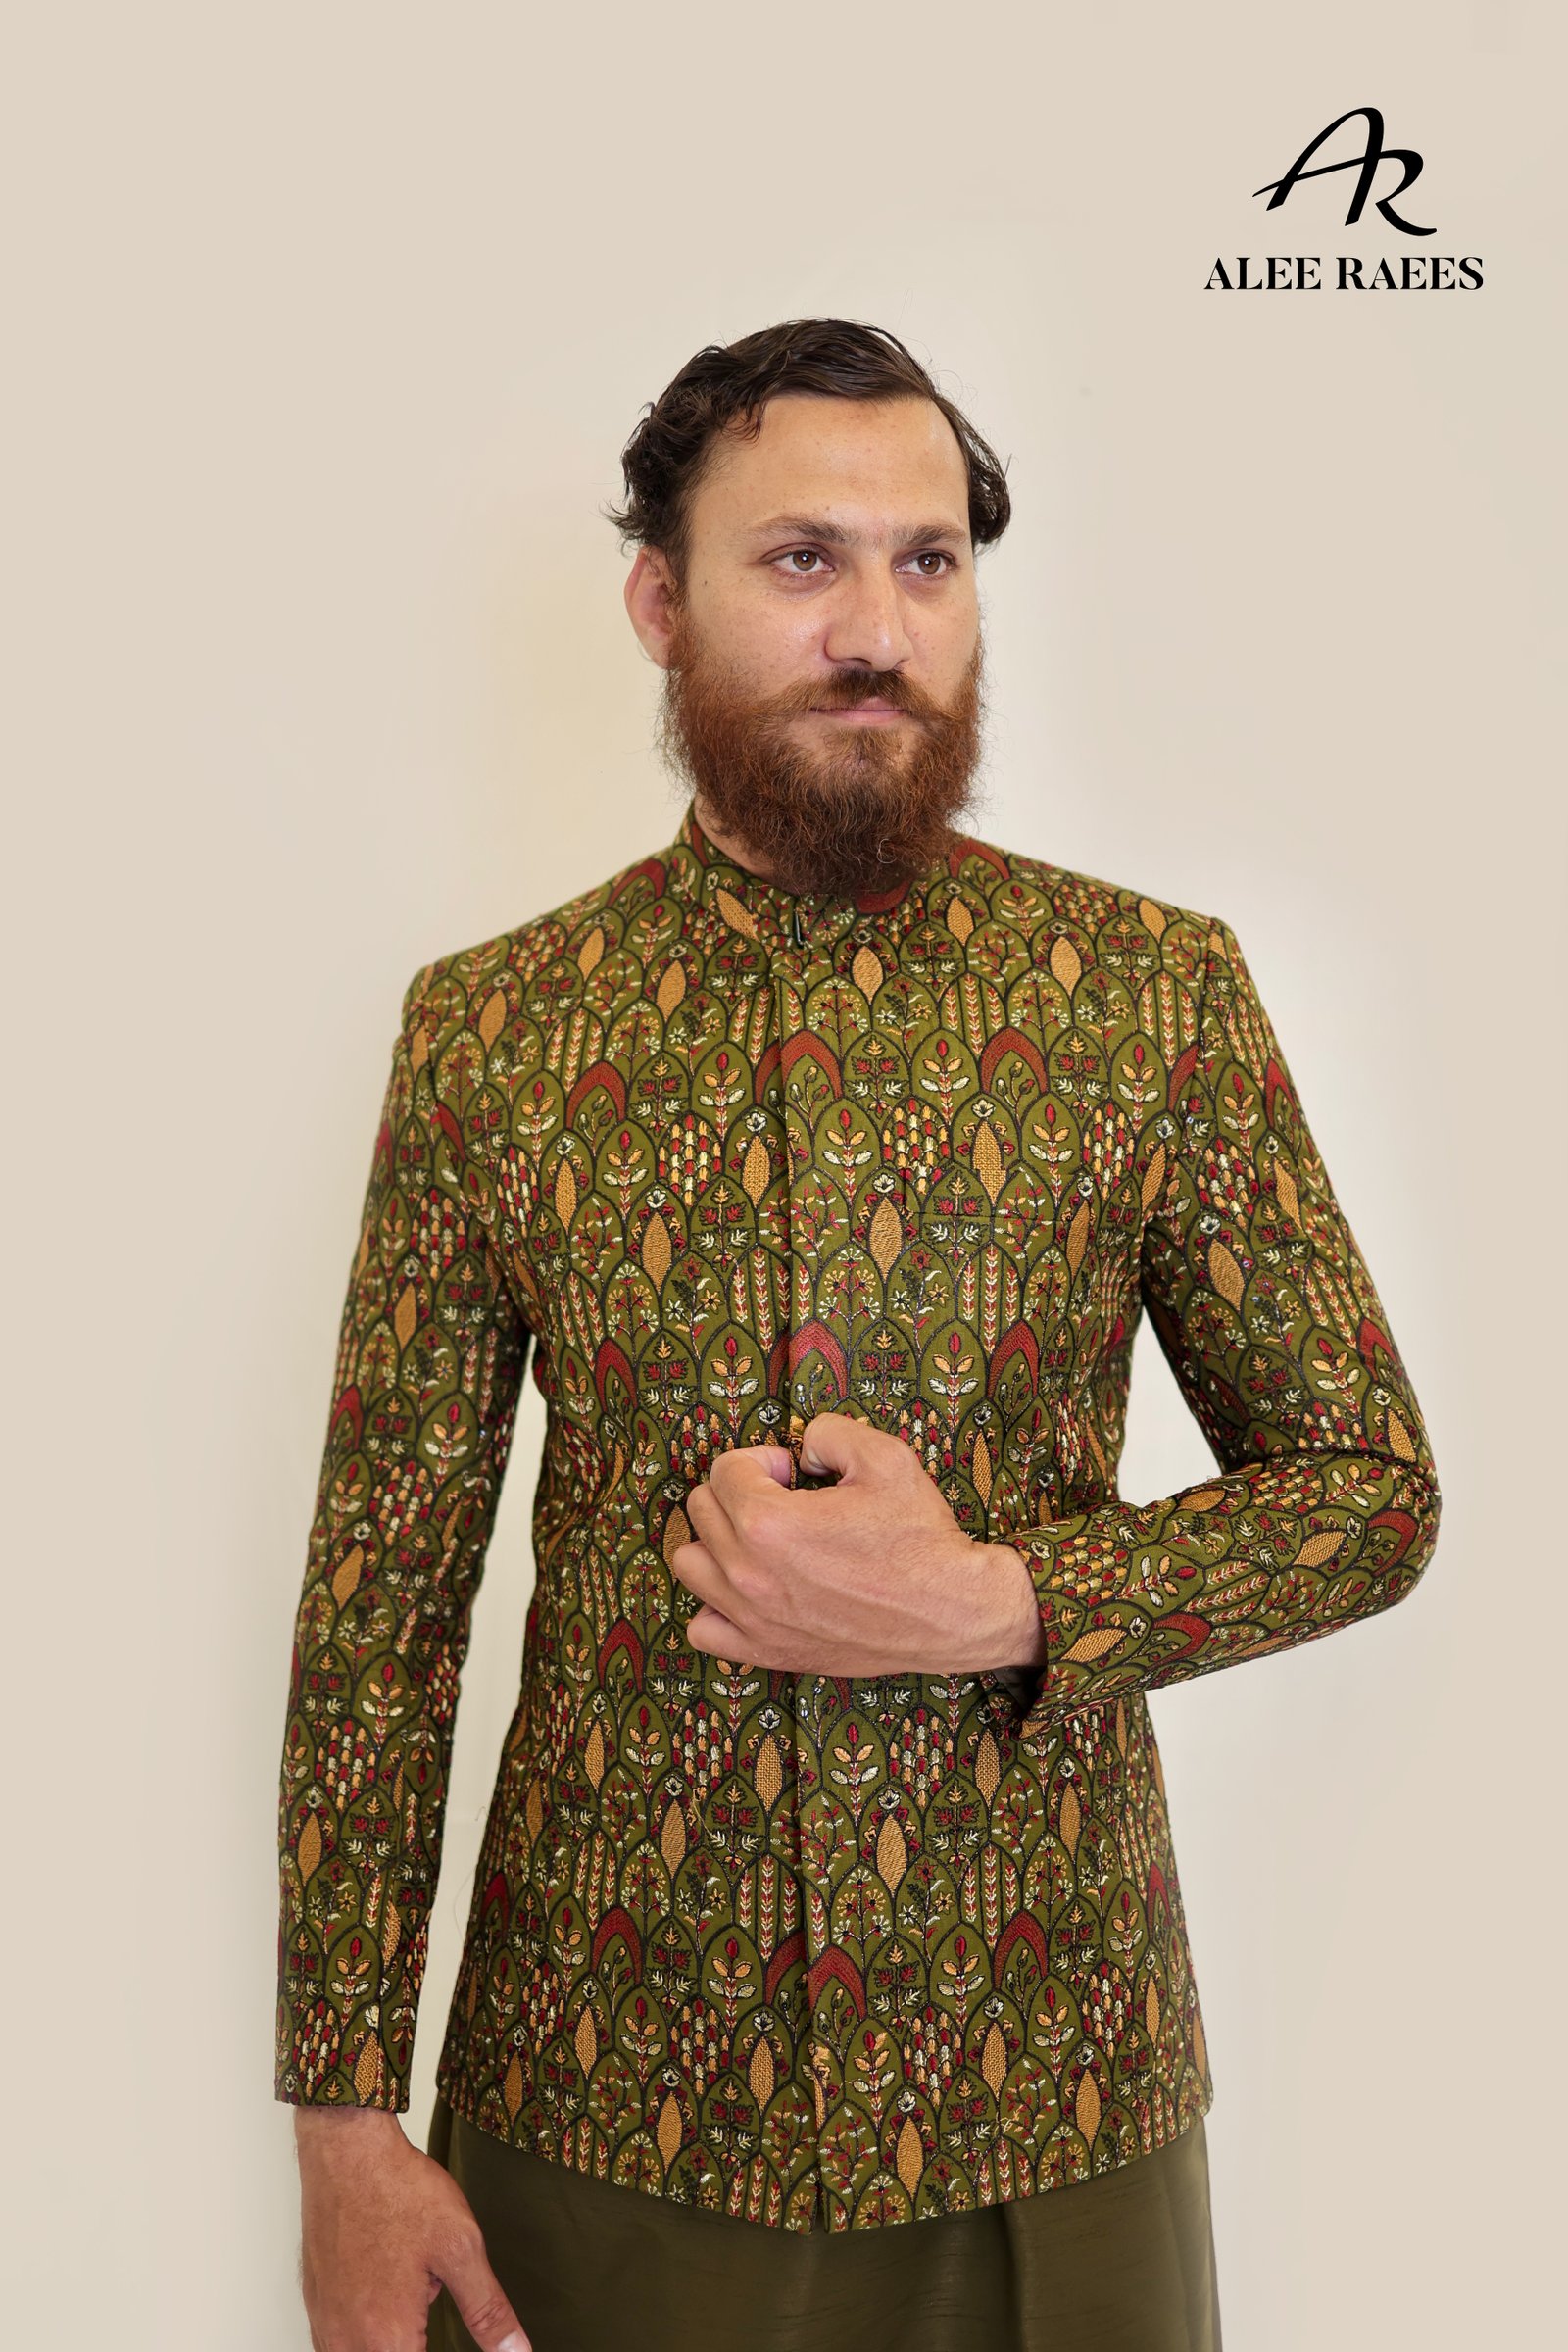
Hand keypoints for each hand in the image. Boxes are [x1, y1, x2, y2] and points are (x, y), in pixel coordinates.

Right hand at [294, 2107, 530, 2351]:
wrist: (347, 2151)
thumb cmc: (401, 2191)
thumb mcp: (461, 2246)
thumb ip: (487, 2309)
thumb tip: (517, 2350)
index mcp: (388, 2338)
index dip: (437, 2345)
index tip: (439, 2316)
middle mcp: (347, 2342)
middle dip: (416, 2340)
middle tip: (428, 2294)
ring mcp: (325, 2323)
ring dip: (392, 2339)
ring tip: (412, 2301)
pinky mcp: (315, 2303)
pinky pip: (337, 2342)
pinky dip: (365, 2331)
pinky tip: (384, 2298)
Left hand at [672, 1410, 1047, 1677]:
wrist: (952, 1611)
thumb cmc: (920, 1538)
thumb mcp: (884, 1457)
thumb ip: (829, 1432)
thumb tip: (802, 1449)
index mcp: (769, 1523)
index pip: (724, 1470)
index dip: (761, 1460)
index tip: (792, 1472)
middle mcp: (749, 1574)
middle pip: (702, 1511)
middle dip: (738, 1492)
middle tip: (782, 1498)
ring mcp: (754, 1618)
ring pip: (690, 1565)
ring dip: (717, 1542)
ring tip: (759, 1540)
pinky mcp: (767, 1651)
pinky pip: (702, 1628)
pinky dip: (714, 1605)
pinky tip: (751, 1590)